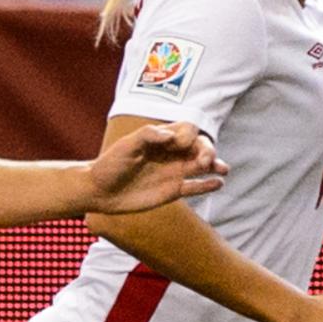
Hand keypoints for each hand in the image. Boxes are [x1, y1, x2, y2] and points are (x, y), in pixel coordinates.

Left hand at [86, 120, 226, 213]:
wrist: (100, 191)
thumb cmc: (110, 165)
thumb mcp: (126, 146)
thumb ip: (148, 136)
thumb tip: (171, 135)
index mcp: (161, 138)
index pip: (187, 130)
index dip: (189, 135)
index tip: (177, 144)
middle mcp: (171, 153)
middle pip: (199, 146)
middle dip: (207, 150)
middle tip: (205, 160)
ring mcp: (174, 172)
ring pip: (202, 165)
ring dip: (214, 164)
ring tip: (222, 169)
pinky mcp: (173, 191)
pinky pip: (195, 187)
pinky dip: (208, 185)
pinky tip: (219, 184)